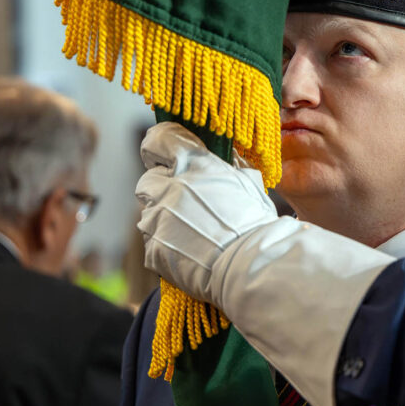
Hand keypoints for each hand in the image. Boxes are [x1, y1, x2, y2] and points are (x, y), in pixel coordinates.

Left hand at [135, 122, 277, 302]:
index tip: (164, 154)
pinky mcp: (153, 248)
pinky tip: (190, 250)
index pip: (159, 139)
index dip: (160, 146)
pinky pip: (152, 241)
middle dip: (163, 188)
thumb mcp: (247, 180)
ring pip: (148, 212)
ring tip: (193, 232)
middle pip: (148, 179)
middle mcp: (168, 187)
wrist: (251, 266)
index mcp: (192, 164)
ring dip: (164, 218)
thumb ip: (225, 164)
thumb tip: (217, 152)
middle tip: (186, 202)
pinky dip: (166, 244)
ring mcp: (157, 219)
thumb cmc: (255, 223)